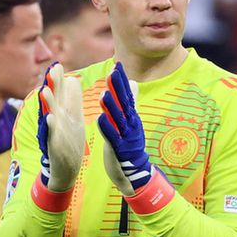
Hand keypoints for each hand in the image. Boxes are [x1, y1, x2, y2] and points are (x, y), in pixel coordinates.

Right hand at [36, 62, 84, 192]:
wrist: (65, 168)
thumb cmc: (69, 140)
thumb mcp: (73, 117)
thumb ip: (72, 98)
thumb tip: (73, 79)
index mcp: (64, 111)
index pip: (62, 91)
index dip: (60, 80)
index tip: (57, 66)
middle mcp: (57, 118)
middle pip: (55, 97)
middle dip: (53, 84)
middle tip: (52, 67)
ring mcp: (55, 131)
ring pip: (50, 113)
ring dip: (48, 102)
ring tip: (44, 89)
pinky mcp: (54, 144)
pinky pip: (52, 134)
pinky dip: (51, 126)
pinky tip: (49, 118)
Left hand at [96, 62, 151, 195]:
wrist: (136, 172)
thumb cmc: (130, 146)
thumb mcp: (130, 122)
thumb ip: (129, 103)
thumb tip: (133, 83)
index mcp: (131, 117)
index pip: (127, 95)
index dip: (121, 81)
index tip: (117, 65)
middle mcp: (130, 124)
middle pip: (124, 103)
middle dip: (118, 88)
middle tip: (113, 72)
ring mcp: (126, 136)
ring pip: (118, 119)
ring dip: (111, 106)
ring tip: (104, 93)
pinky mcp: (120, 149)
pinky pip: (113, 136)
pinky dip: (107, 127)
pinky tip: (100, 118)